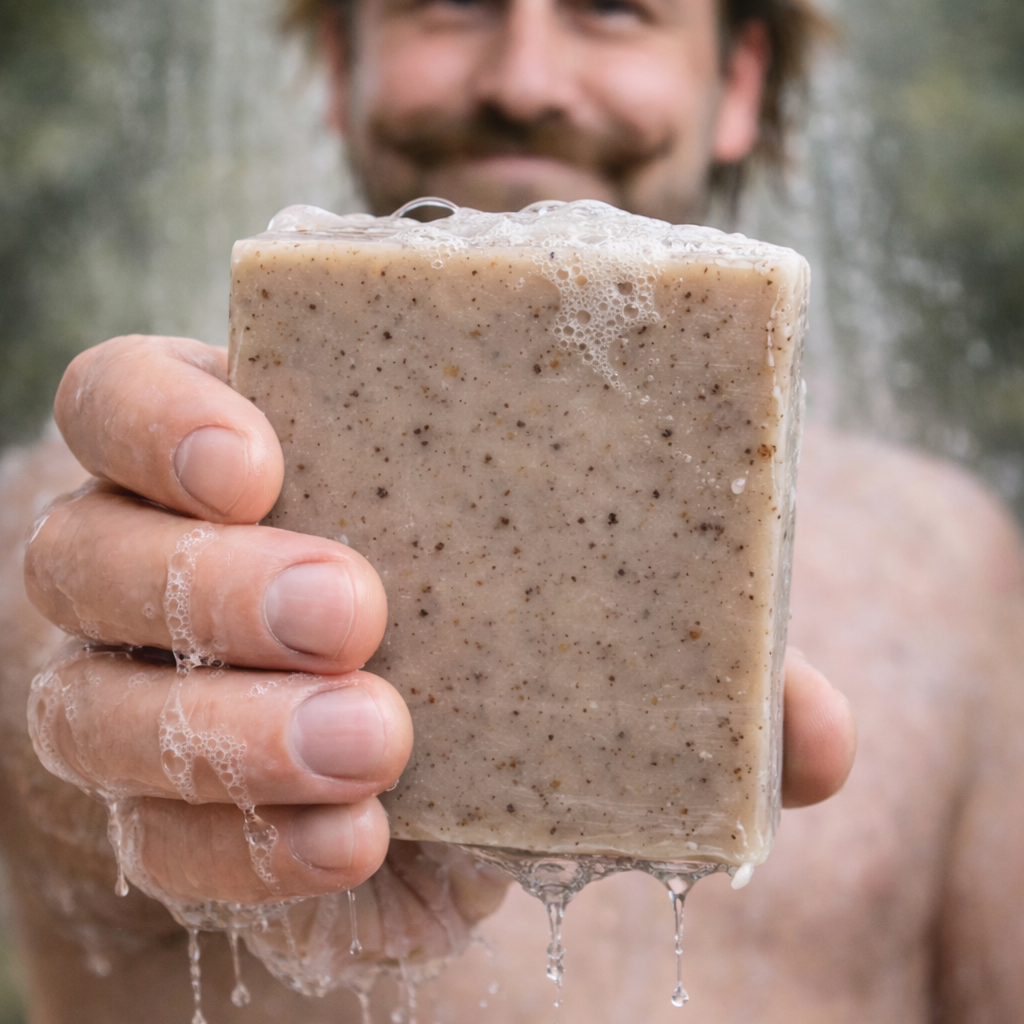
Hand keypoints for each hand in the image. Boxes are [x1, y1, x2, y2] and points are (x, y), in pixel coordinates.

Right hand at [26, 334, 854, 909]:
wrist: (364, 745)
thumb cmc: (463, 620)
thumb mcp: (548, 587)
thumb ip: (671, 641)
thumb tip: (810, 730)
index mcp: (224, 455)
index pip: (120, 396)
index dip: (163, 419)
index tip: (260, 460)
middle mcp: (143, 563)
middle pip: (89, 552)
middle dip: (215, 588)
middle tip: (356, 616)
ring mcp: (128, 691)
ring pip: (91, 707)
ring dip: (228, 735)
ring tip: (376, 749)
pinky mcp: (157, 815)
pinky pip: (157, 842)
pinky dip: (253, 852)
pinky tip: (361, 849)